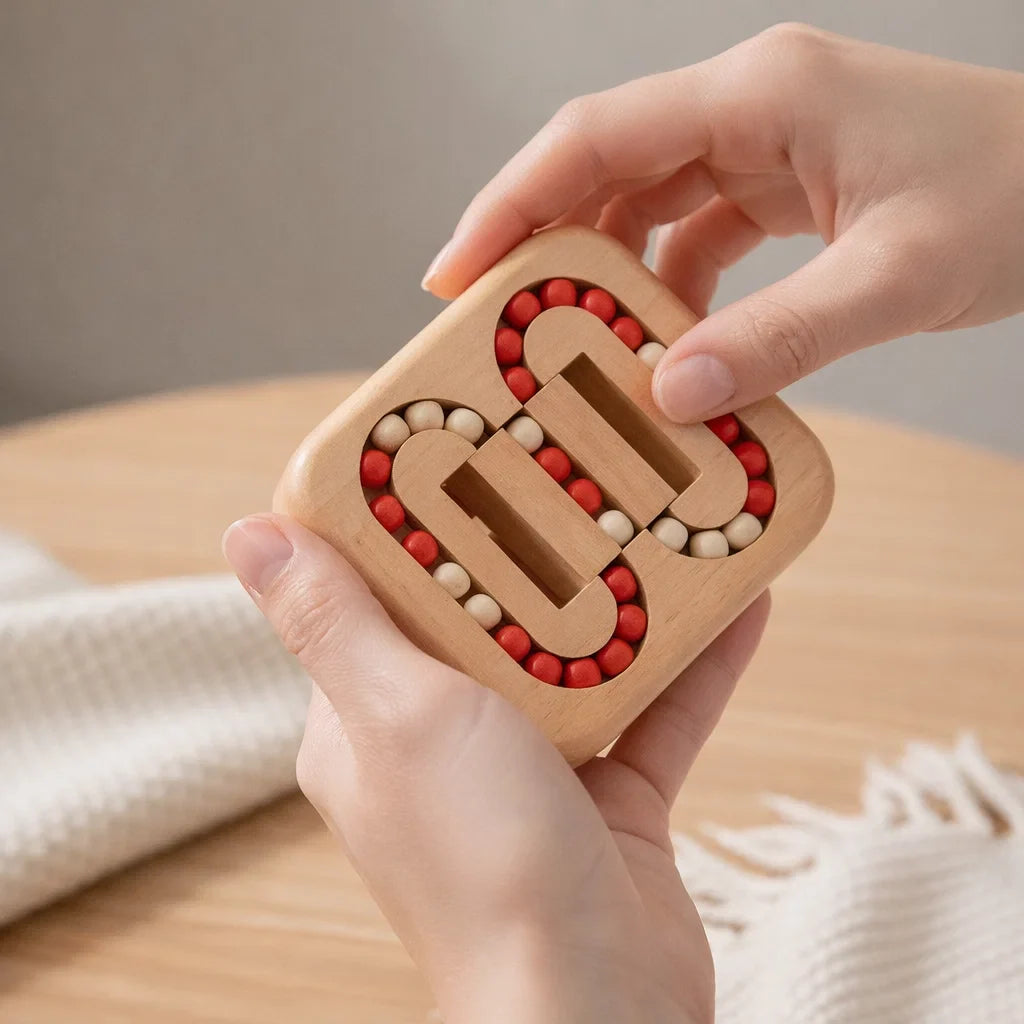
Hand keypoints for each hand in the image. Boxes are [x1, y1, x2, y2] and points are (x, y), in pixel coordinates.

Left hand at [223, 514, 768, 1023]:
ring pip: (578, 654)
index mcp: (366, 718)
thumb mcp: (402, 715)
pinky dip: (692, 660)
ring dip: (622, 594)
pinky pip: (653, 708)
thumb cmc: (484, 866)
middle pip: (485, 613)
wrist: (597, 1010)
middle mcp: (440, 739)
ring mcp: (528, 768)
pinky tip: (742, 600)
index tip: (452, 442)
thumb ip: (335, 622)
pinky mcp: (607, 795)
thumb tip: (247, 534)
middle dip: (531, 542)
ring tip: (666, 516)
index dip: (406, 518)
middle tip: (577, 461)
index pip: (371, 592)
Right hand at [421, 25, 1023, 423]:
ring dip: (608, 274)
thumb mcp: (901, 276)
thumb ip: (783, 336)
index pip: (596, 136)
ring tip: (574, 347)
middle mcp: (750, 107)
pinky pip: (698, 232)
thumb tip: (671, 395)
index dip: (512, 201)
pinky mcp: (787, 184)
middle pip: (606, 167)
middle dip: (543, 242)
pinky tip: (664, 343)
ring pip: (647, 203)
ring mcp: (767, 144)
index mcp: (762, 94)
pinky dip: (670, 289)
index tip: (456, 271)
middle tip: (494, 321)